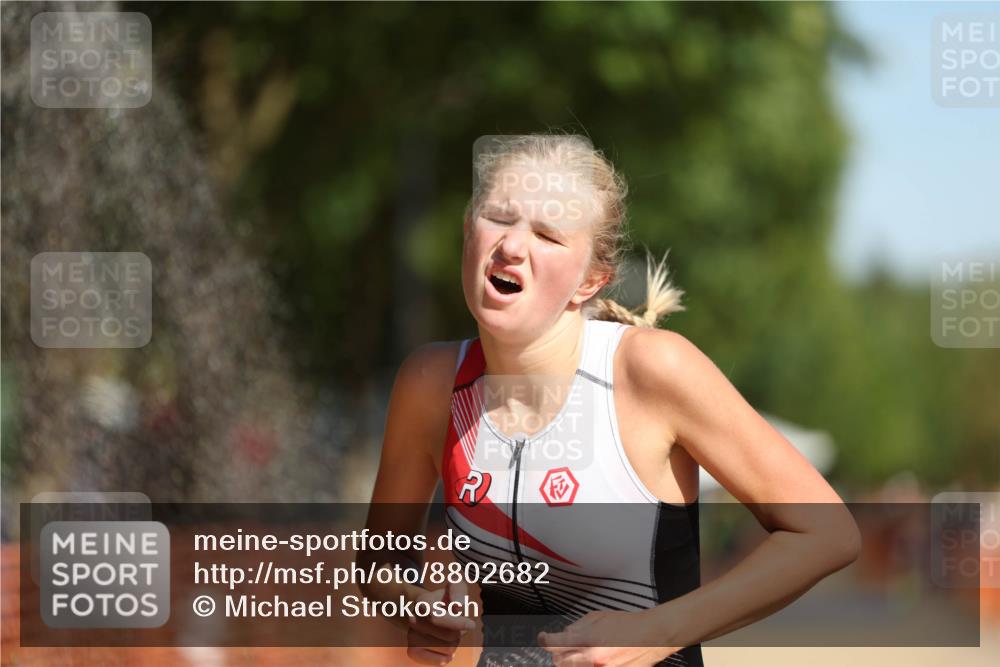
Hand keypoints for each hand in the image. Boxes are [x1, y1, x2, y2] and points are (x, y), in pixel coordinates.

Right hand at [406, 580, 476, 664]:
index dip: (457, 623)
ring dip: (453, 644)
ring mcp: (411, 635)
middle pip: (448, 636)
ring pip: (445, 649)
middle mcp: (414, 619)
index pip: (437, 617)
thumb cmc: (445, 599)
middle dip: (459, 633)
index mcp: (423, 602)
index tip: (471, 624)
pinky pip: (428, 660)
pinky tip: (447, 655)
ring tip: (450, 635)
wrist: (427, 609)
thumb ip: (458, 590)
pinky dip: (440, 659)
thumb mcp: (454, 586)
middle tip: (460, 627)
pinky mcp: (412, 650)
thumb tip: (459, 605)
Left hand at [537, 609, 682, 666]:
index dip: (545, 640)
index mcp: (589, 641)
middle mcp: (594, 660)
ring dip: (573, 662)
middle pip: (560, 662)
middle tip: (564, 647)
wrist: (652, 636)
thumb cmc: (629, 625)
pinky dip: (587, 665)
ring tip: (584, 652)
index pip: (555, 644)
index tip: (543, 638)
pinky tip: (595, 658)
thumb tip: (564, 635)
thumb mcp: (598, 617)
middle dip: (559, 654)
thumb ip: (577, 627)